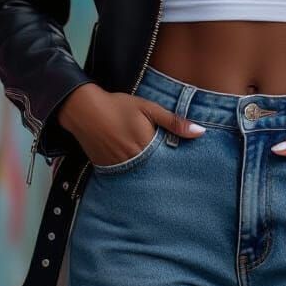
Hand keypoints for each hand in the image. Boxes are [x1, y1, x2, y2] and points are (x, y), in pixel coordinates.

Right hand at [57, 82, 206, 166]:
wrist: (84, 110)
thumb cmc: (118, 106)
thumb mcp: (148, 108)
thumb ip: (174, 121)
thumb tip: (200, 132)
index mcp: (147, 146)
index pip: (169, 162)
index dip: (178, 165)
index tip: (188, 168)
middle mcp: (133, 161)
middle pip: (156, 172)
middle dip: (165, 173)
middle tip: (177, 179)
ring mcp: (118, 168)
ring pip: (140, 176)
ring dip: (149, 174)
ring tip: (157, 174)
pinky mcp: (106, 169)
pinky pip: (124, 176)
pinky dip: (132, 174)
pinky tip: (137, 169)